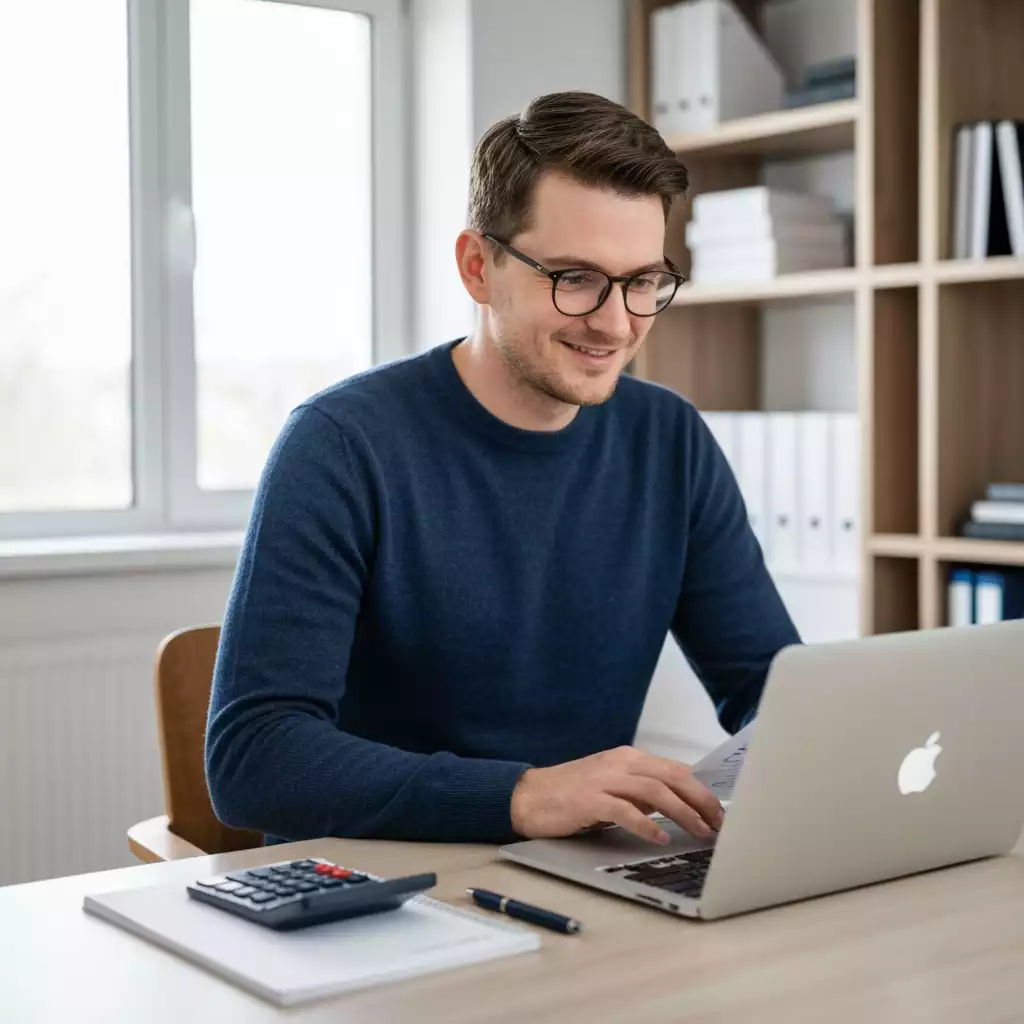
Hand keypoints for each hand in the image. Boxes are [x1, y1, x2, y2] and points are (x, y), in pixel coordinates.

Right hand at [509, 746, 724, 844]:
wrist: (529, 796)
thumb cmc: (571, 795)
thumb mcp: (612, 787)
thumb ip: (641, 792)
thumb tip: (676, 805)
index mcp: (628, 758)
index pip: (676, 770)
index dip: (702, 791)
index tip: (720, 813)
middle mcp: (620, 763)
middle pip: (672, 777)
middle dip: (701, 801)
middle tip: (719, 825)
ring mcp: (604, 779)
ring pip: (655, 791)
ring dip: (683, 813)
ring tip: (699, 832)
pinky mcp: (589, 799)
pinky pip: (625, 810)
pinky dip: (646, 824)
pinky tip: (659, 838)